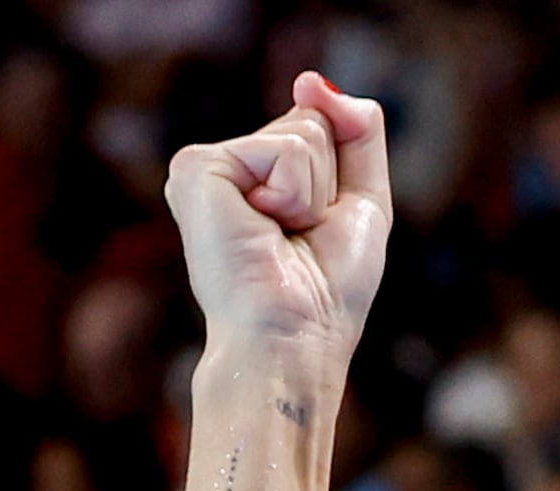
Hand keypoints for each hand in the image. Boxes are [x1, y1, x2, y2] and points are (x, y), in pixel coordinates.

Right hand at [164, 75, 393, 378]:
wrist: (293, 340)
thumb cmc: (325, 292)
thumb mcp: (363, 199)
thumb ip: (357, 129)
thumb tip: (313, 81)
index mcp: (257, 178)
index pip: (320, 127)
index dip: (338, 179)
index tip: (313, 231)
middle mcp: (227, 170)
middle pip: (313, 123)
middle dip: (328, 184)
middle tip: (297, 237)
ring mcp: (207, 167)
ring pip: (303, 132)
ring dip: (313, 194)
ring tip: (281, 237)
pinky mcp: (196, 170)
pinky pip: (284, 148)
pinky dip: (294, 192)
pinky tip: (262, 229)